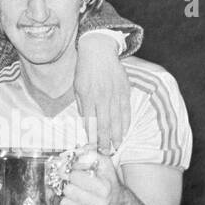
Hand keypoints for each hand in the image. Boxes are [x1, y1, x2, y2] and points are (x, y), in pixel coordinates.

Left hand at [60, 145, 122, 204]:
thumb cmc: (109, 185)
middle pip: (68, 190)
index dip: (71, 171)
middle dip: (69, 184)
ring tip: (75, 193)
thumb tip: (77, 151)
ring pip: (65, 202)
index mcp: (104, 188)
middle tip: (73, 183)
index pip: (74, 176)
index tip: (73, 171)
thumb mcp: (105, 166)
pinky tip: (76, 203)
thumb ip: (92, 154)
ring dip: (67, 196)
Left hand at [74, 32, 130, 152]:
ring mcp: (115, 94)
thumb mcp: (77, 88)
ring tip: (117, 146)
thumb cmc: (85, 70)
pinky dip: (126, 122)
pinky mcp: (125, 91)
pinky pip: (126, 110)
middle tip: (107, 153)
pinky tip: (125, 131)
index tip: (93, 149)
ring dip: (118, 135)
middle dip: (106, 141)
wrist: (99, 51)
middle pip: (105, 125)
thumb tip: (87, 124)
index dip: (92, 138)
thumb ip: (82, 106)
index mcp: (88, 97)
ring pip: (117, 120)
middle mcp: (102, 98)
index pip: (90, 123)